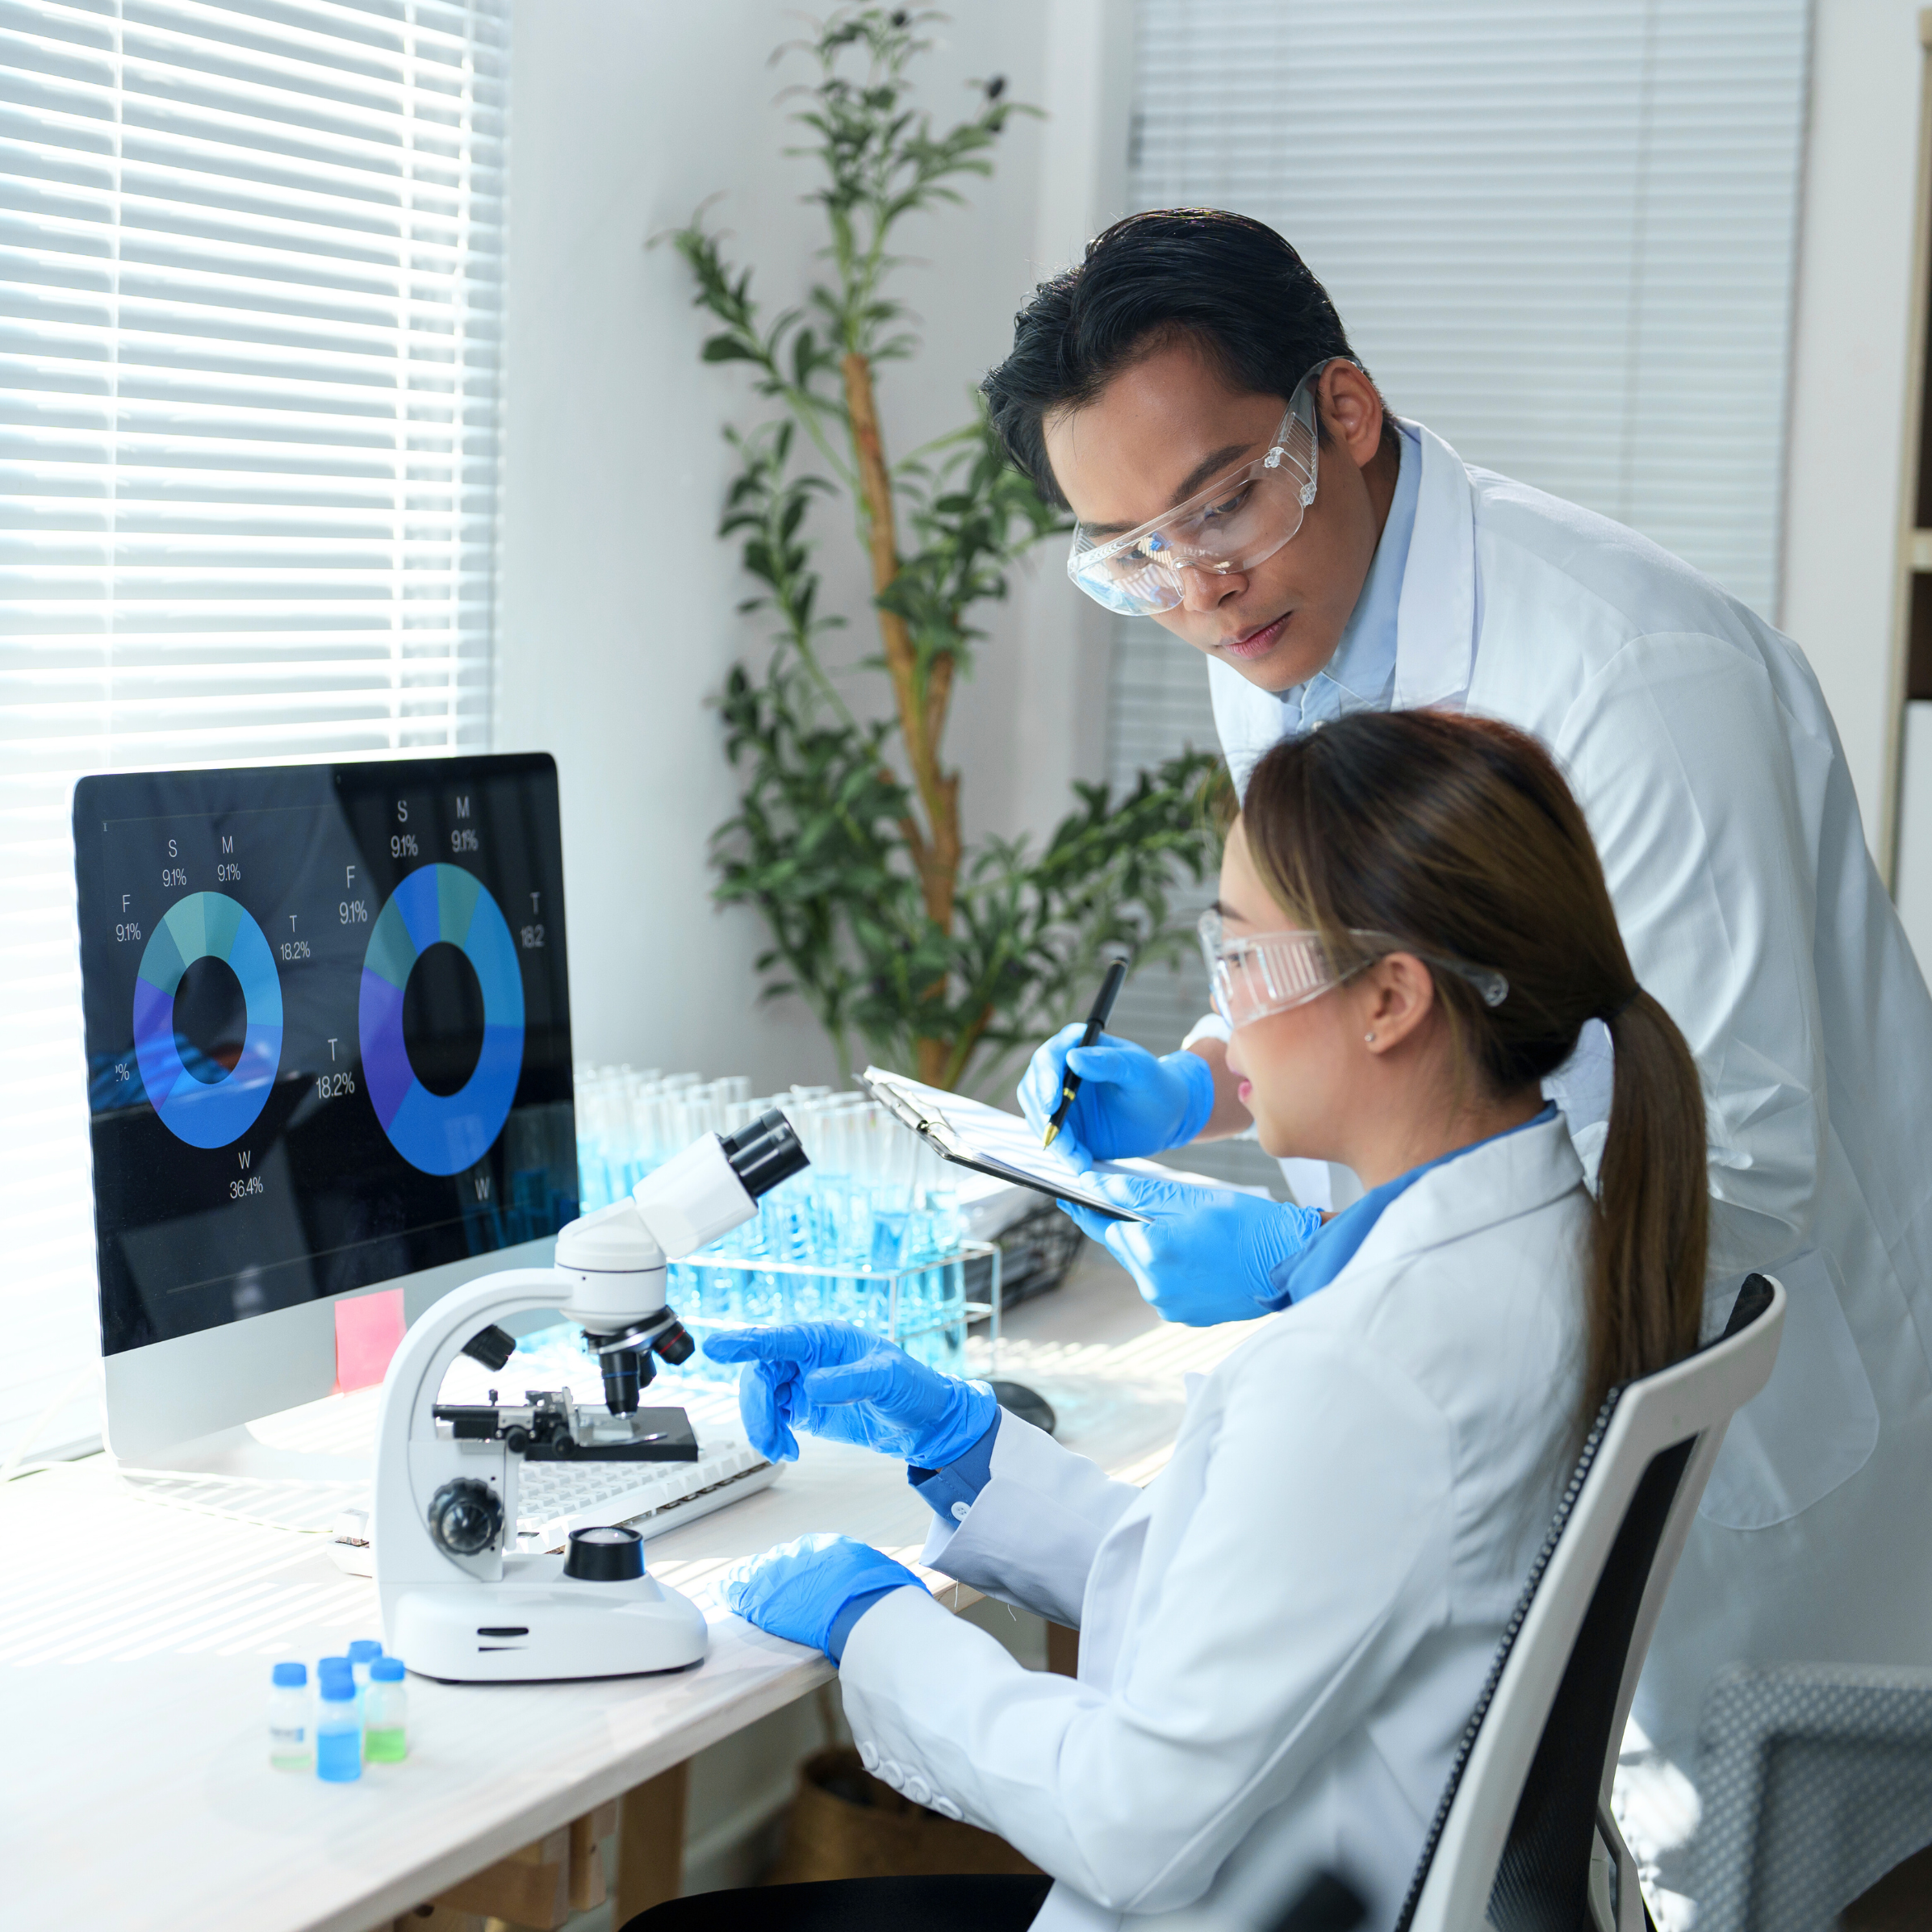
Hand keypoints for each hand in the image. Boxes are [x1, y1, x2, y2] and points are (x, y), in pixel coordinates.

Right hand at [702, 1321, 998, 1466]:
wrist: (923, 1424)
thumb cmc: (912, 1388)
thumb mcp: (887, 1380)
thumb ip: (850, 1382)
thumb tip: (811, 1386)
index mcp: (826, 1338)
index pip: (779, 1338)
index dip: (745, 1341)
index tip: (716, 1347)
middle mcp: (809, 1356)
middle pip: (761, 1372)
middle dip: (756, 1407)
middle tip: (767, 1439)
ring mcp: (803, 1381)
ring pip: (761, 1396)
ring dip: (761, 1425)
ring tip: (780, 1450)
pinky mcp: (803, 1406)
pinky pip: (771, 1415)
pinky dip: (771, 1434)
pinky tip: (787, 1450)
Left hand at [723, 1533, 922, 1659]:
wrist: (868, 1612)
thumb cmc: (884, 1598)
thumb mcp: (882, 1576)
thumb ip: (870, 1576)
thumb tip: (882, 1583)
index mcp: (831, 1547)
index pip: (806, 1553)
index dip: (799, 1568)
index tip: (797, 1577)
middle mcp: (803, 1554)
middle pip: (780, 1561)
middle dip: (773, 1573)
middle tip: (768, 1585)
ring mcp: (782, 1575)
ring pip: (757, 1573)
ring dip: (748, 1580)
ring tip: (735, 1584)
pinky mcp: (766, 1600)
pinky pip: (738, 1590)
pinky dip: (727, 1591)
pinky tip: (718, 1591)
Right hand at [1017, 1025, 1215, 1159]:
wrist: (1167, 1117)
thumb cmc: (1156, 1084)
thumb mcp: (1139, 1071)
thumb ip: (1109, 1062)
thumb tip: (1073, 1057)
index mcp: (1079, 1046)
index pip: (1049, 1058)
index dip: (1045, 1081)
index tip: (1051, 1105)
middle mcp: (1063, 1071)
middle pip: (1033, 1089)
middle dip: (1043, 1118)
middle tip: (1062, 1141)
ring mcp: (1060, 1099)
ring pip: (1037, 1117)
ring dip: (1053, 1139)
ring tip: (1078, 1157)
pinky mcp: (1065, 1125)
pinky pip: (1052, 1139)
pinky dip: (1063, 1153)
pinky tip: (1082, 1161)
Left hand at [1060, 1170, 1323, 1325]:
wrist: (1288, 1262)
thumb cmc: (1245, 1224)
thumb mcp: (1188, 1197)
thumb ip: (1135, 1194)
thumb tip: (1093, 1185)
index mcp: (1150, 1251)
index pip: (1102, 1227)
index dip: (1084, 1210)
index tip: (1068, 1197)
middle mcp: (1153, 1285)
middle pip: (1124, 1247)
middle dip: (1128, 1226)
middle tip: (1139, 1205)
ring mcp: (1168, 1305)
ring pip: (1143, 1267)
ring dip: (1152, 1247)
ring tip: (1183, 1229)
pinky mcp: (1184, 1315)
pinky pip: (1163, 1285)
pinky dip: (1170, 1267)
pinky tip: (1195, 1253)